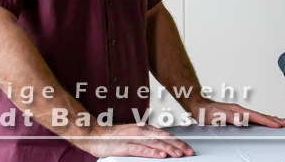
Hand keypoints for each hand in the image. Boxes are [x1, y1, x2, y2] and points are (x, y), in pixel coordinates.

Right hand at [75, 123, 194, 158]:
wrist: (94, 134)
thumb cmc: (113, 137)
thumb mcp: (133, 136)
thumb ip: (146, 140)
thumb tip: (161, 146)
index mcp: (144, 128)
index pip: (165, 135)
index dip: (178, 142)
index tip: (188, 148)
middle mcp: (141, 131)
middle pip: (163, 138)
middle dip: (178, 145)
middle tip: (189, 152)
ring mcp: (133, 138)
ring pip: (155, 143)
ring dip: (168, 149)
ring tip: (179, 155)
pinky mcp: (125, 146)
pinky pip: (141, 150)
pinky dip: (152, 153)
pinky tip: (160, 156)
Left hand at [194, 99, 284, 127]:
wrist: (198, 106)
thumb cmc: (205, 112)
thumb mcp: (216, 115)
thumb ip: (229, 117)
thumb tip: (242, 119)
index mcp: (238, 111)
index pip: (256, 117)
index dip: (268, 121)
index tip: (278, 125)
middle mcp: (239, 110)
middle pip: (260, 115)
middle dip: (273, 119)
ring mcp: (238, 112)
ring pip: (257, 116)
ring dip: (268, 119)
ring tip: (279, 121)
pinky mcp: (235, 114)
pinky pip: (252, 117)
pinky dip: (260, 119)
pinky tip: (261, 121)